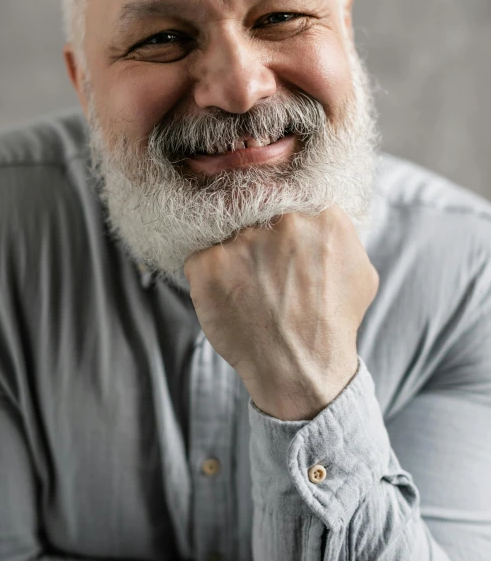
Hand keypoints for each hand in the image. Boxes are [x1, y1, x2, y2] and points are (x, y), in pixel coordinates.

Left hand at [183, 206, 378, 419]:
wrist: (301, 369)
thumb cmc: (332, 323)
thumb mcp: (361, 271)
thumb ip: (341, 232)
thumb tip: (323, 212)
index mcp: (321, 214)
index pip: (288, 191)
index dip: (277, 212)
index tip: (274, 232)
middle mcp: (282, 220)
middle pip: (254, 202)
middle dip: (253, 227)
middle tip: (258, 262)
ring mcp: (242, 241)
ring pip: (225, 227)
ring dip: (232, 251)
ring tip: (246, 284)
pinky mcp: (208, 264)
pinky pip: (200, 253)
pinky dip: (209, 273)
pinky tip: (228, 295)